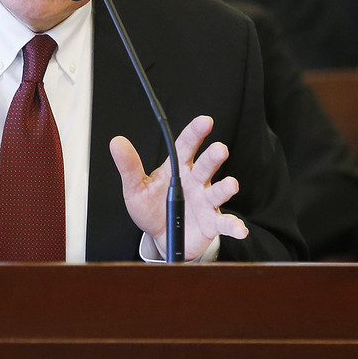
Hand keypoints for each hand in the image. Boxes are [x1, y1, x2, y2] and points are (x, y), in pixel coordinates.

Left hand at [111, 115, 247, 260]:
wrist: (161, 237)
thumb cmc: (151, 208)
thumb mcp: (136, 188)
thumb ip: (129, 167)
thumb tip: (116, 141)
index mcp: (178, 168)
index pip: (186, 146)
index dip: (196, 132)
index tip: (205, 121)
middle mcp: (196, 182)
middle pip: (206, 166)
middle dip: (213, 157)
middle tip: (220, 150)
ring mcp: (206, 202)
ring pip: (218, 191)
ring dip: (226, 188)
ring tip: (231, 185)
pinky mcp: (212, 223)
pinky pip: (225, 224)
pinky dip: (234, 226)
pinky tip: (240, 230)